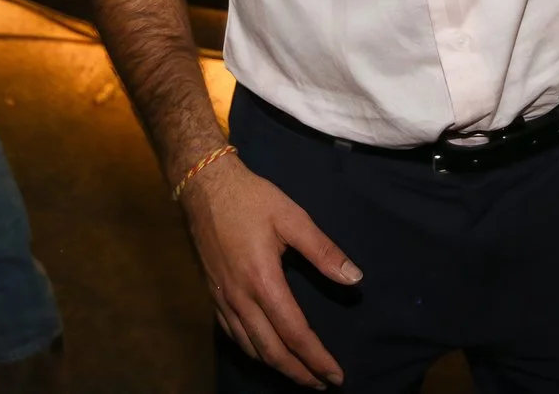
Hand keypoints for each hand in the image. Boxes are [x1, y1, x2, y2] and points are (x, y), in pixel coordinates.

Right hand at [181, 155, 361, 388]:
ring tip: (299, 374)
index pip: (294, 333)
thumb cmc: (251, 199)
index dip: (316, 358)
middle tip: (322, 384)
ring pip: (250, 347)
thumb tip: (355, 279)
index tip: (336, 374)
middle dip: (299, 372)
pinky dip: (252, 351)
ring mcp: (222, 299)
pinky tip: (263, 351)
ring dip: (276, 366)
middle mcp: (240, 298)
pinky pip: (232, 334)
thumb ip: (323, 251)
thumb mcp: (293, 218)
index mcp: (263, 282)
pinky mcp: (212, 294)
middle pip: (271, 351)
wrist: (204, 185)